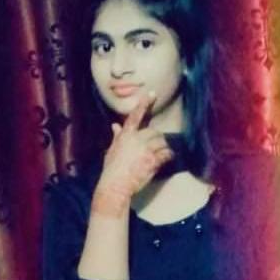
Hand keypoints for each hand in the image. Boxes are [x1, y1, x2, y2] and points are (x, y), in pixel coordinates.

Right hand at [92, 92, 173, 213]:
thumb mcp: (111, 151)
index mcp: (125, 136)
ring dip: (163, 148)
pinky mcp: (152, 160)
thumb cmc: (112, 170)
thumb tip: (114, 126)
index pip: (135, 116)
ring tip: (160, 155)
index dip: (144, 104)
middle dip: (157, 139)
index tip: (152, 94)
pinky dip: (168, 156)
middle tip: (156, 148)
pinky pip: (166, 154)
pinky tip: (167, 159)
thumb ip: (116, 137)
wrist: (115, 186)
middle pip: (154, 132)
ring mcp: (145, 149)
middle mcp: (136, 139)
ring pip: (162, 142)